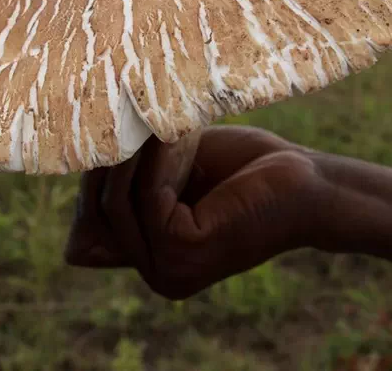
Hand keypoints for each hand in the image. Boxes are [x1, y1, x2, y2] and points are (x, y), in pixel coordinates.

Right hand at [63, 125, 341, 299]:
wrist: (309, 184)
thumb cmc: (247, 171)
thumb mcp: (175, 174)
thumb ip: (133, 184)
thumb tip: (82, 172)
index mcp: (154, 263)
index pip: (90, 227)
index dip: (90, 182)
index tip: (105, 133)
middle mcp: (157, 277)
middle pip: (98, 215)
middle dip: (106, 163)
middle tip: (126, 115)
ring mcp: (168, 270)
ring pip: (117, 205)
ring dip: (131, 154)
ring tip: (153, 118)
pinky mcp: (183, 251)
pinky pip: (146, 197)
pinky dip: (157, 159)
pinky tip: (176, 133)